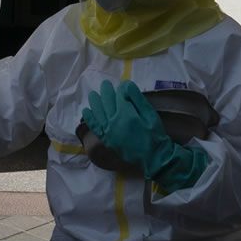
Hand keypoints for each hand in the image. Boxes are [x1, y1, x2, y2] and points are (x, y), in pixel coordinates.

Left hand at [82, 81, 207, 191]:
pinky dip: (89, 117)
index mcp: (126, 113)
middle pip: (107, 101)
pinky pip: (94, 126)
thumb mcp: (150, 114)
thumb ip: (137, 99)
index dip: (120, 89)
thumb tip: (126, 85)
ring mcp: (108, 130)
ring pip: (98, 111)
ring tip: (93, 94)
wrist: (152, 157)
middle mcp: (114, 121)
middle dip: (106, 91)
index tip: (122, 85)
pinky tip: (86, 110)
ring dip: (95, 101)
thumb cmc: (154, 134)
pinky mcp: (106, 138)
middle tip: (105, 84)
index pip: (119, 95)